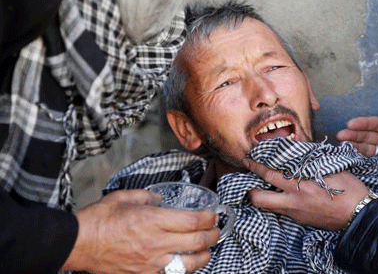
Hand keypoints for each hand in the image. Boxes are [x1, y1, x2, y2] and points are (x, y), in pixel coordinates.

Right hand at [63, 189, 219, 273]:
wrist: (77, 243)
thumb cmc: (99, 219)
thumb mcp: (125, 197)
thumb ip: (148, 196)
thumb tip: (161, 198)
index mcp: (154, 220)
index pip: (194, 221)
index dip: (209, 218)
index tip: (213, 215)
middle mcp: (156, 242)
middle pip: (197, 242)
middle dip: (213, 235)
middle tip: (216, 231)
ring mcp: (151, 262)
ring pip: (189, 264)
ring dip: (204, 256)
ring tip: (207, 250)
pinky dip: (182, 269)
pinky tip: (185, 263)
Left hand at [244, 158, 368, 230]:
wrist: (360, 215)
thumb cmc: (349, 190)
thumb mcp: (332, 169)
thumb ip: (313, 161)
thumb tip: (300, 151)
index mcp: (302, 186)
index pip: (270, 175)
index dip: (256, 167)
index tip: (249, 159)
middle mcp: (295, 202)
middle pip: (260, 199)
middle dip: (250, 188)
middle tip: (249, 177)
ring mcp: (297, 214)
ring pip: (269, 208)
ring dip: (263, 196)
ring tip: (262, 185)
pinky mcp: (302, 221)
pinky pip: (282, 211)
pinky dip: (277, 202)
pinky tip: (282, 194)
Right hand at [337, 99, 377, 170]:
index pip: (377, 123)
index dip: (363, 123)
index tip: (350, 124)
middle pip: (368, 136)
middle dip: (353, 135)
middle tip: (340, 136)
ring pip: (368, 149)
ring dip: (355, 148)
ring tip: (342, 148)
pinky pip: (375, 163)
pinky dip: (363, 162)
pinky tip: (353, 161)